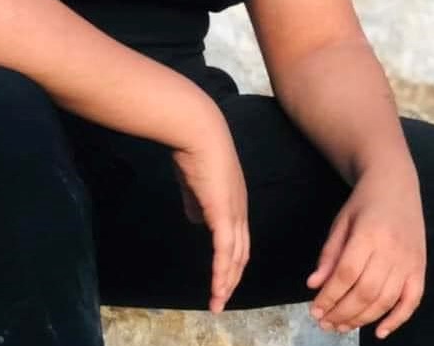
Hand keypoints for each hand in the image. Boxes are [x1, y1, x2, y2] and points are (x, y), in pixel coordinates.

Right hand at [171, 117, 249, 313]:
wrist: (196, 130)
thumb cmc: (192, 148)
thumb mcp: (194, 180)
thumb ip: (196, 200)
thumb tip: (196, 218)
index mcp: (234, 199)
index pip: (238, 235)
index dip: (233, 257)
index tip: (225, 275)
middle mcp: (239, 208)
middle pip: (241, 251)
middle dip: (233, 277)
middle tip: (222, 298)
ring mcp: (234, 211)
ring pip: (235, 256)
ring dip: (227, 282)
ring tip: (218, 303)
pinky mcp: (223, 214)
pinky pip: (224, 251)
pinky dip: (222, 273)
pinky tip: (217, 288)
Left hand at [307, 164, 425, 338]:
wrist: (396, 184)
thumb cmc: (364, 203)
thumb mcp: (341, 222)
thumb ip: (329, 254)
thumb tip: (314, 284)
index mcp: (369, 234)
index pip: (346, 274)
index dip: (330, 296)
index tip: (315, 310)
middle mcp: (392, 250)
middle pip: (366, 291)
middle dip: (342, 312)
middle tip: (325, 324)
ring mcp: (409, 260)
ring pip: (386, 300)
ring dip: (363, 319)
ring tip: (342, 326)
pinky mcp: (420, 267)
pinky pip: (412, 301)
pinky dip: (397, 319)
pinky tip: (379, 331)